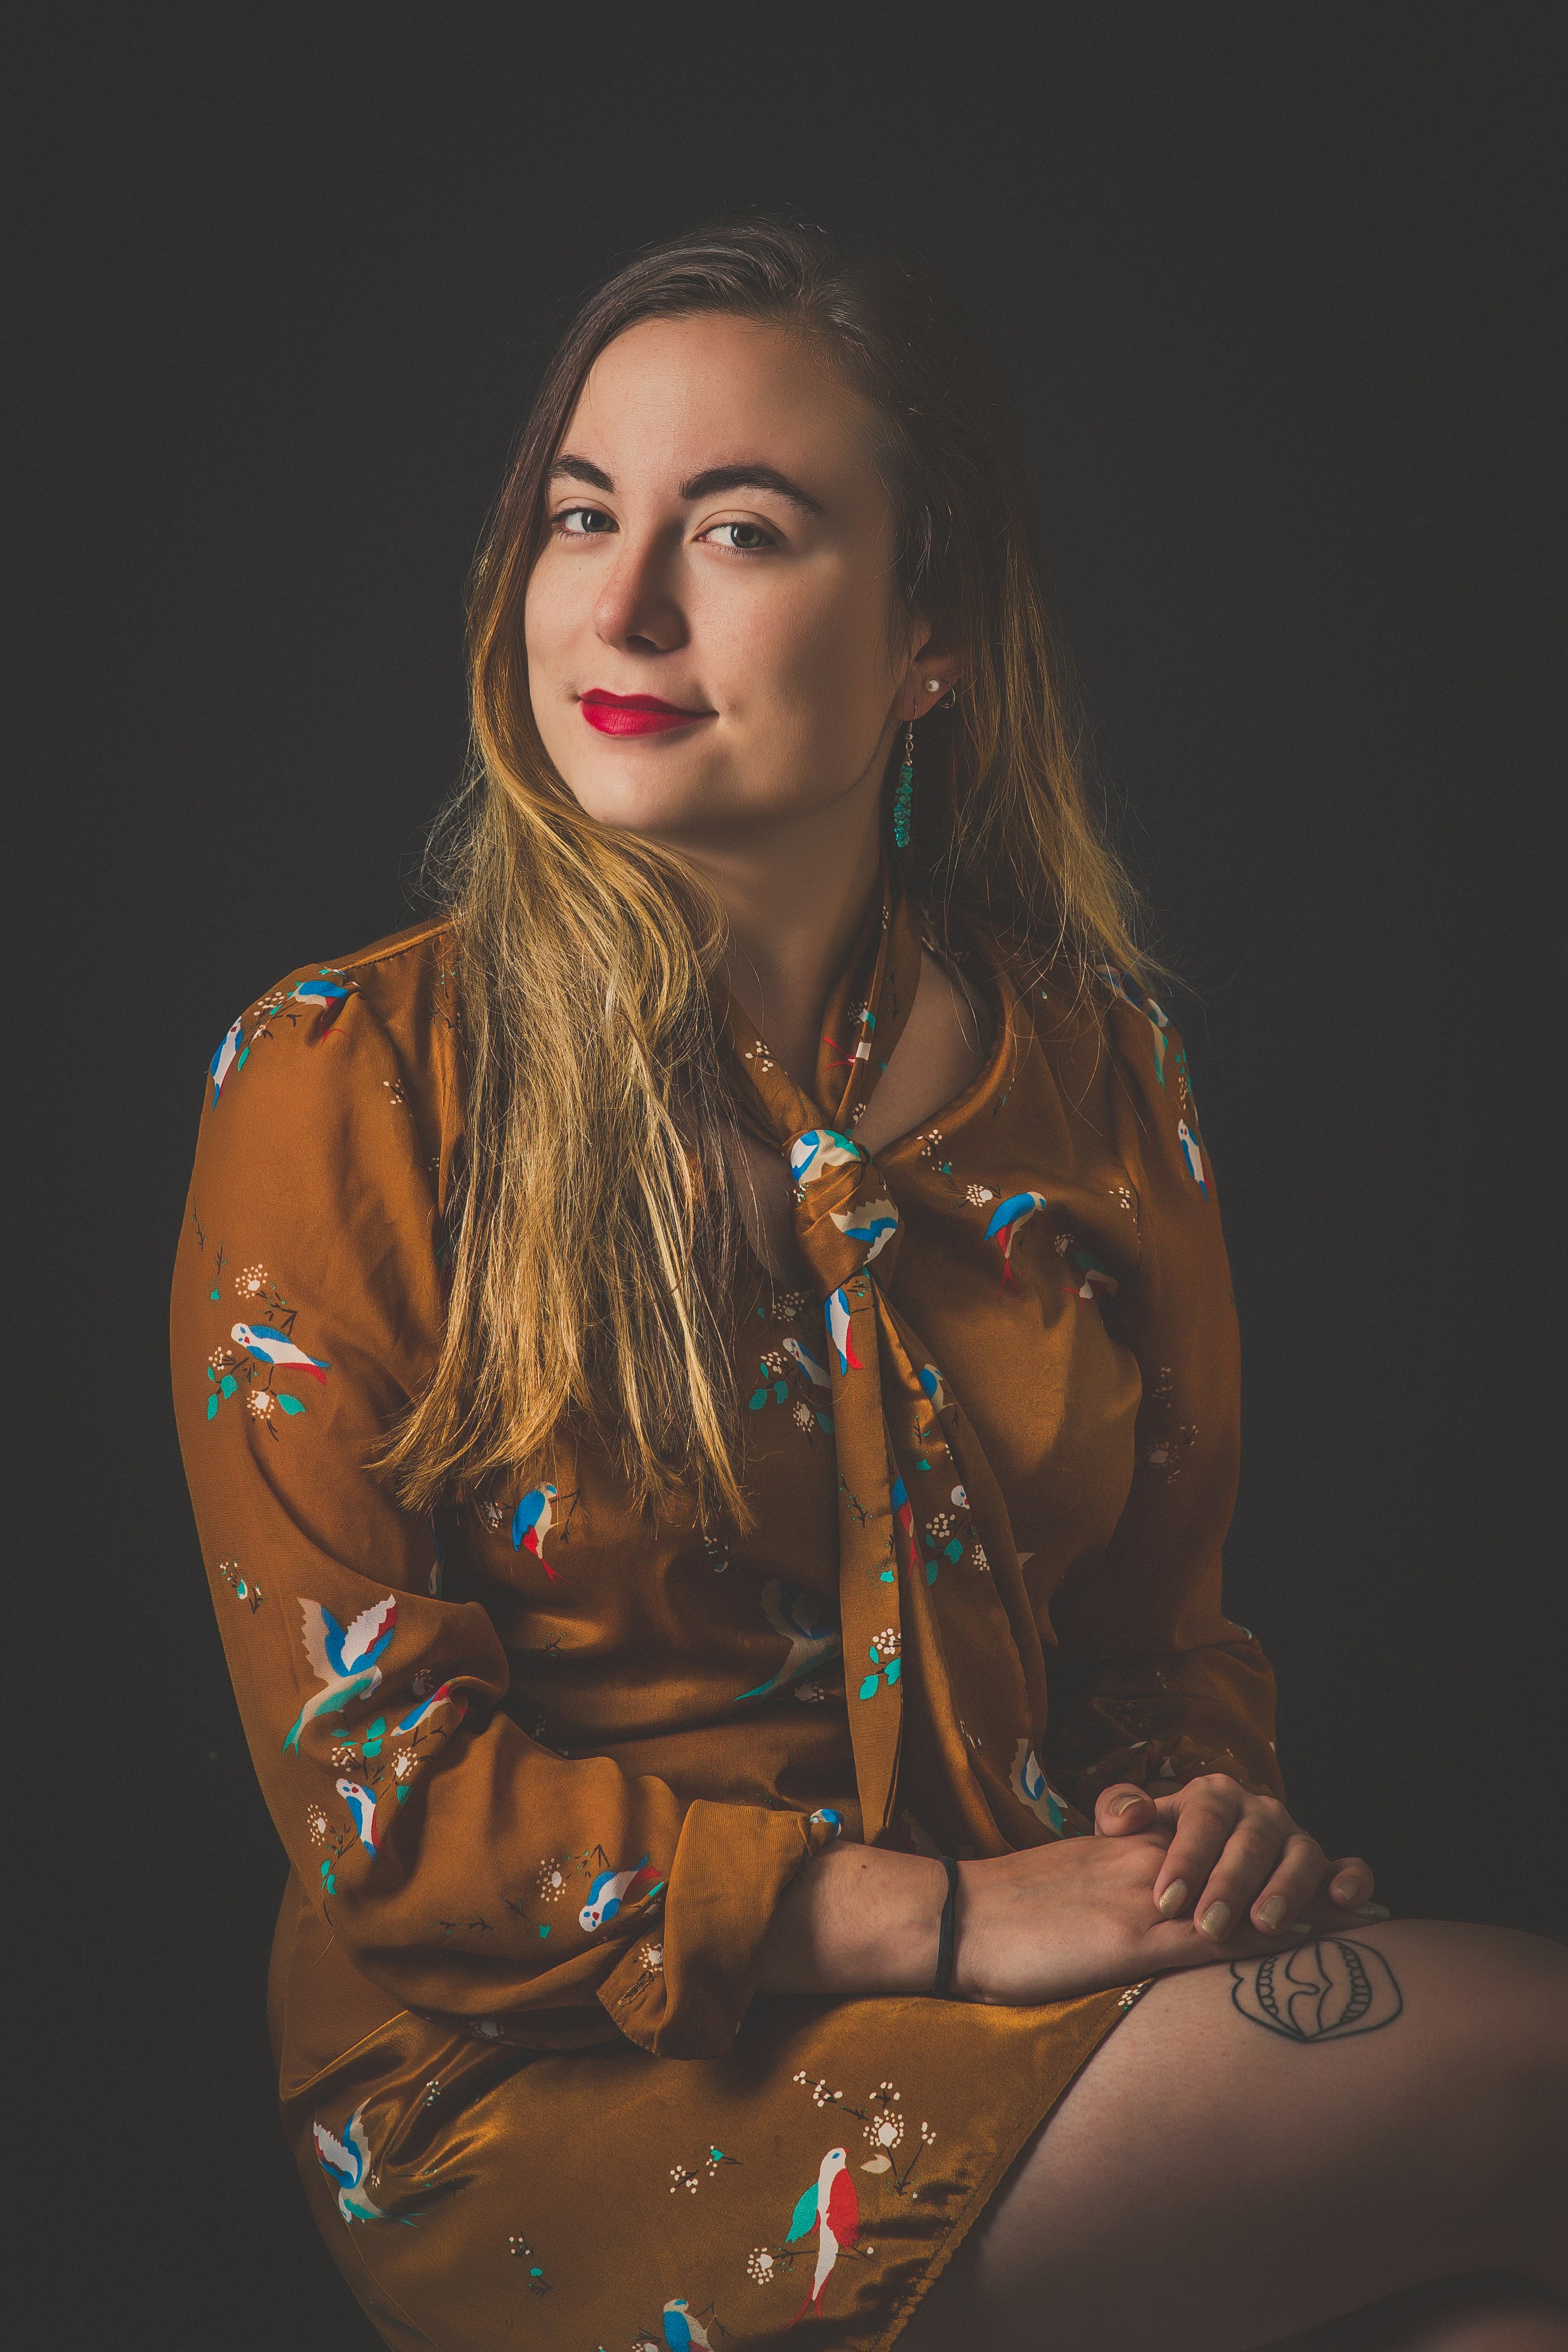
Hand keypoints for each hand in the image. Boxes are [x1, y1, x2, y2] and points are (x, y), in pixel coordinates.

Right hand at [950, 1826, 1337, 2006]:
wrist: (957, 1916)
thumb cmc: (1006, 1912)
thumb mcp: (1070, 1885)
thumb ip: (1113, 1885)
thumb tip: (1151, 1908)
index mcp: (1130, 1848)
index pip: (1218, 1843)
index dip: (1274, 1855)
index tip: (1323, 1873)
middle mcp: (1147, 1863)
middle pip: (1245, 1860)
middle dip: (1307, 1877)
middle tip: (1365, 1893)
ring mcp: (1143, 1899)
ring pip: (1239, 1893)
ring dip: (1303, 1906)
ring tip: (1360, 1918)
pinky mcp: (1131, 1940)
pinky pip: (1209, 1937)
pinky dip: (1261, 1940)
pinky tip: (1299, 1945)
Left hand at [1093, 1774, 1388, 1943]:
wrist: (1194, 1881)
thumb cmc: (1158, 1860)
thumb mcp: (1130, 1835)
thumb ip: (1117, 1814)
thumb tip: (1130, 1817)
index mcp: (1212, 1796)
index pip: (1201, 1820)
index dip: (1185, 1859)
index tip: (1166, 1902)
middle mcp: (1258, 1812)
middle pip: (1251, 1841)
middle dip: (1230, 1884)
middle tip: (1210, 1925)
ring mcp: (1295, 1839)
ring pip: (1302, 1854)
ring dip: (1287, 1889)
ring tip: (1265, 1924)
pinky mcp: (1326, 1871)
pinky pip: (1349, 1868)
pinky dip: (1352, 1881)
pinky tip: (1341, 1902)